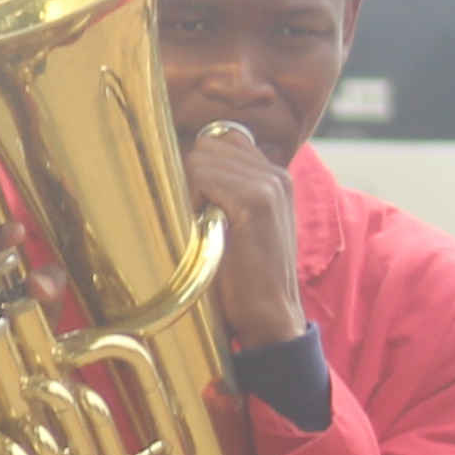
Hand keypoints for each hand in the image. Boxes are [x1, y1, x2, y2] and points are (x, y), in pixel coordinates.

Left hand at [184, 122, 306, 347]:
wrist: (268, 315)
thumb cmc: (239, 277)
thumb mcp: (233, 226)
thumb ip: (221, 193)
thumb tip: (179, 170)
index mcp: (272, 176)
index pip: (222, 138)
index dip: (198, 166)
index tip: (194, 202)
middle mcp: (275, 173)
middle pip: (208, 143)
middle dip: (190, 176)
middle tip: (196, 217)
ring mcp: (269, 183)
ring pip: (202, 156)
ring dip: (189, 189)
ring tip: (202, 224)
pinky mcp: (258, 199)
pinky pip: (204, 174)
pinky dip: (192, 198)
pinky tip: (204, 226)